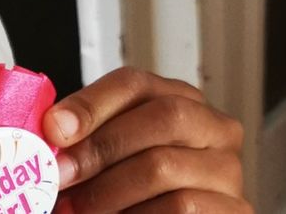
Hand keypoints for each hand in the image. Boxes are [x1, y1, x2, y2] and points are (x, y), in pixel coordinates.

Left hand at [44, 66, 248, 213]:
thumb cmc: (132, 188)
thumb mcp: (109, 154)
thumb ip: (86, 136)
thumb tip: (49, 130)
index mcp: (178, 99)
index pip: (135, 83)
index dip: (91, 103)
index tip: (53, 128)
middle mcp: (212, 127)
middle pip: (161, 117)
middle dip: (100, 147)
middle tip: (61, 174)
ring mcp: (227, 170)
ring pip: (165, 167)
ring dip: (109, 191)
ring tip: (77, 207)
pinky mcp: (236, 210)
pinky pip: (183, 209)